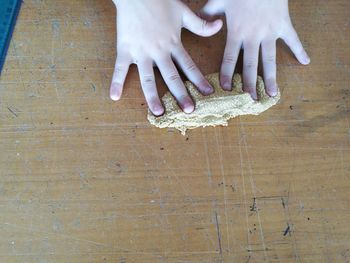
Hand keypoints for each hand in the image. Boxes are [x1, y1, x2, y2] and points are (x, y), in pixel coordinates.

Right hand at [110, 0, 222, 114]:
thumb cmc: (160, 0)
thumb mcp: (183, 11)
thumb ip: (200, 24)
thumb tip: (219, 26)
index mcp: (173, 43)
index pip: (189, 66)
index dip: (199, 80)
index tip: (208, 94)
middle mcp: (158, 52)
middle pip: (171, 77)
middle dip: (181, 95)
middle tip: (189, 111)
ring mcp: (141, 52)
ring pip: (148, 78)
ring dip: (153, 97)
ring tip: (158, 112)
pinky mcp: (125, 49)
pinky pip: (120, 68)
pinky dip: (116, 82)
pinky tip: (114, 97)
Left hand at [201, 0, 309, 98]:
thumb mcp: (220, 0)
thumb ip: (209, 15)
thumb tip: (197, 22)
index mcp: (236, 32)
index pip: (228, 58)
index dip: (226, 74)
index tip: (226, 89)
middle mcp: (253, 36)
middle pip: (249, 65)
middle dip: (249, 84)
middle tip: (250, 100)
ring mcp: (270, 32)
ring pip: (270, 59)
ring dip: (271, 77)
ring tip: (272, 93)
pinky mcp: (284, 25)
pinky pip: (293, 40)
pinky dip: (300, 50)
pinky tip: (306, 62)